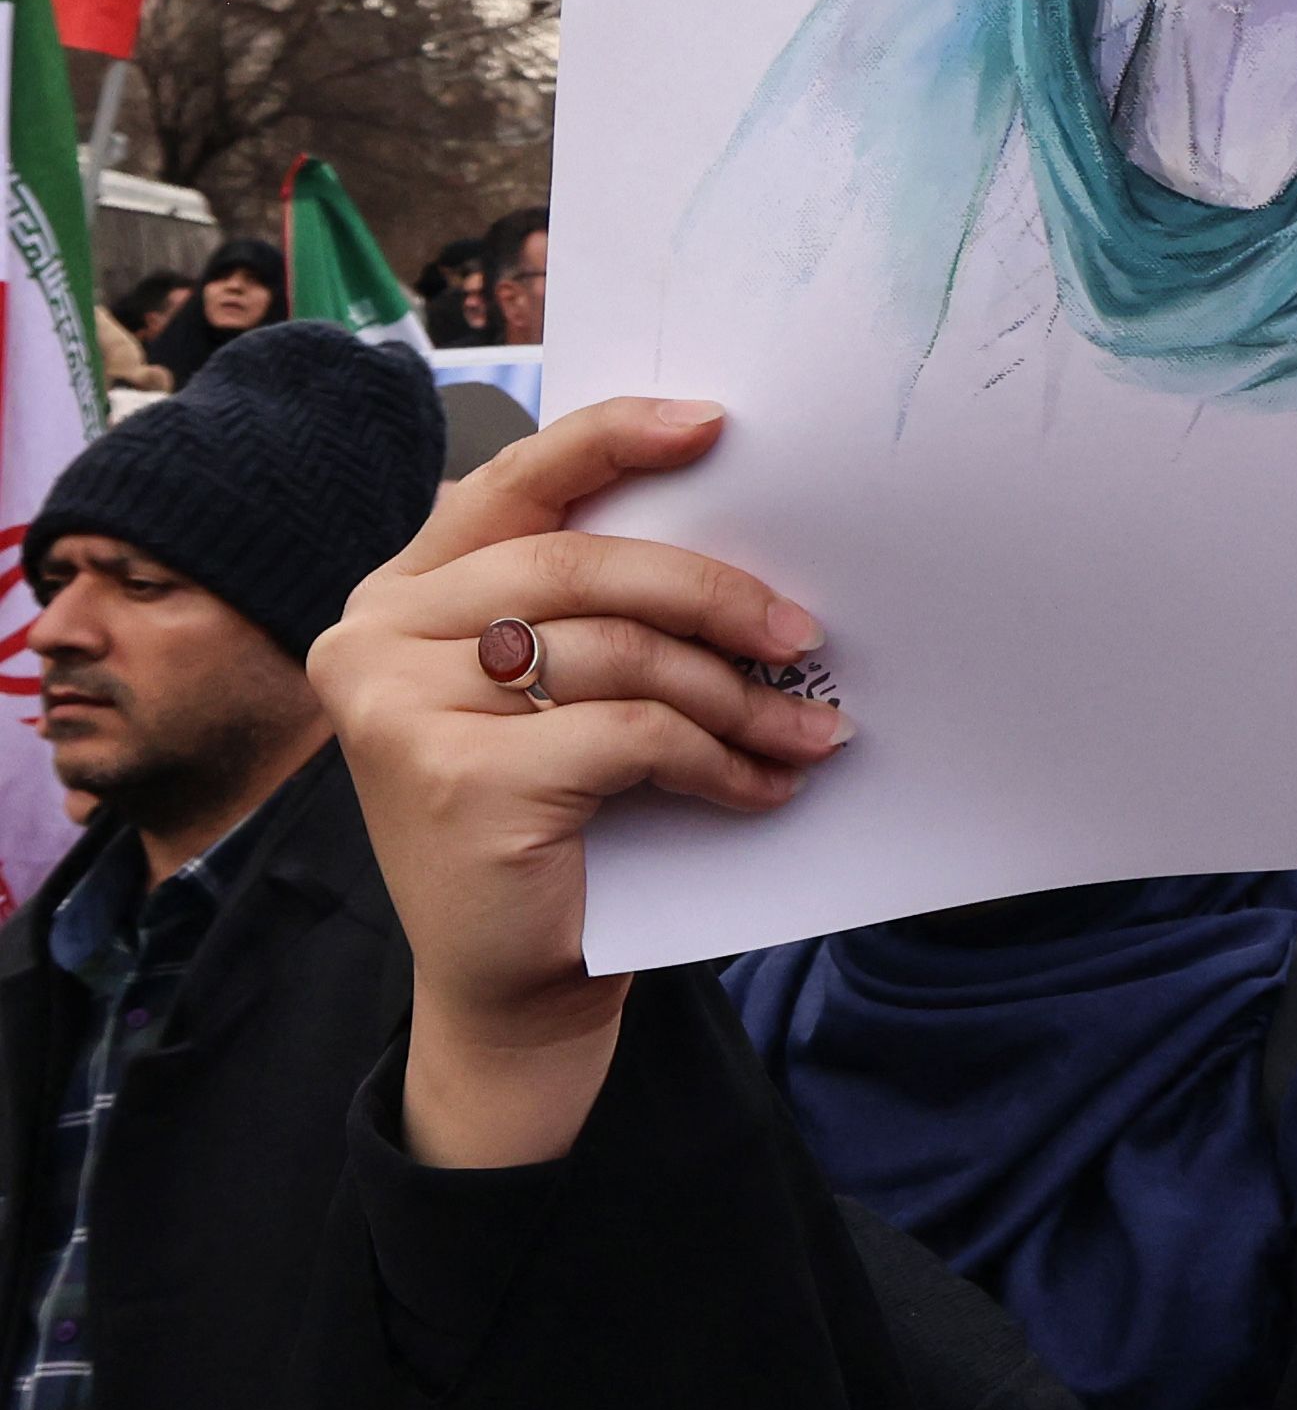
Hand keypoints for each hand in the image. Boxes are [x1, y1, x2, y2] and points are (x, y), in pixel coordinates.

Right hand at [320, 398, 848, 1170]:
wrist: (510, 985)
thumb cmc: (552, 826)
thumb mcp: (559, 700)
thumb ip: (592, 616)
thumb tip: (739, 547)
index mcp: (399, 595)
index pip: (511, 484)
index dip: (613, 441)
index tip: (715, 424)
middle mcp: (374, 635)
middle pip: (582, 567)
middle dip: (715, 595)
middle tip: (806, 635)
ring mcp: (400, 706)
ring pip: (619, 654)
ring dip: (736, 694)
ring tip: (808, 730)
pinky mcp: (456, 777)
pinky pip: (632, 734)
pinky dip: (718, 759)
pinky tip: (762, 788)